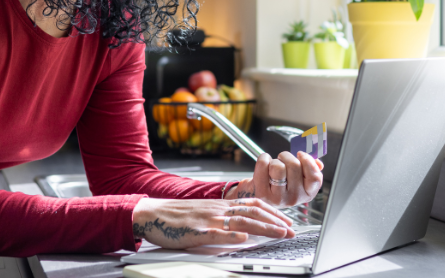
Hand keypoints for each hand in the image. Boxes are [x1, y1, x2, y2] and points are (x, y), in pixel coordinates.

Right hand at [131, 197, 294, 248]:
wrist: (153, 213)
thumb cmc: (178, 216)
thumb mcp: (205, 212)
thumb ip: (224, 217)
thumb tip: (244, 227)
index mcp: (221, 205)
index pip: (254, 204)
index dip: (273, 212)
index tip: (287, 221)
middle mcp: (218, 209)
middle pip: (253, 212)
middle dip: (275, 221)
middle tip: (291, 230)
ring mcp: (208, 220)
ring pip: (240, 222)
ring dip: (262, 228)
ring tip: (278, 234)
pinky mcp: (196, 231)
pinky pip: (215, 233)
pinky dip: (230, 236)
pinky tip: (242, 239)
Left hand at [228, 151, 323, 207]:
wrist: (259, 195)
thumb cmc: (280, 185)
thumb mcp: (298, 179)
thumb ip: (310, 170)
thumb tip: (318, 163)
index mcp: (307, 194)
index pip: (315, 177)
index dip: (308, 161)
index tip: (301, 155)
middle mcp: (294, 198)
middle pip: (294, 166)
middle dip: (287, 156)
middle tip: (283, 159)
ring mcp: (277, 198)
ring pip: (278, 166)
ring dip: (275, 160)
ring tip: (273, 166)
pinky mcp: (262, 193)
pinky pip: (263, 164)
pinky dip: (263, 159)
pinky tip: (264, 166)